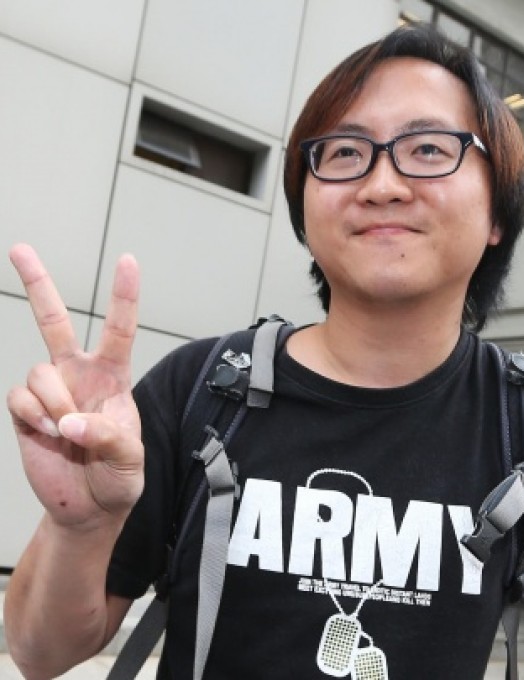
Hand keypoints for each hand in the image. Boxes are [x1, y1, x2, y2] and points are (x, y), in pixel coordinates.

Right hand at [6, 244, 142, 531]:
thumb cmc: (118, 479)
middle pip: (54, 321)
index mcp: (113, 377)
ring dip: (54, 404)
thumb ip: (109, 438)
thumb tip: (71, 423)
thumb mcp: (129, 461)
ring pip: (39, 372)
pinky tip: (47, 435)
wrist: (88, 508)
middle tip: (19, 247)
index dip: (123, 295)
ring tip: (68, 433)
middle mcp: (79, 375)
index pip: (120, 329)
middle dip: (37, 283)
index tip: (129, 260)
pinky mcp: (24, 410)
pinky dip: (33, 417)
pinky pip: (20, 397)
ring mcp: (50, 390)